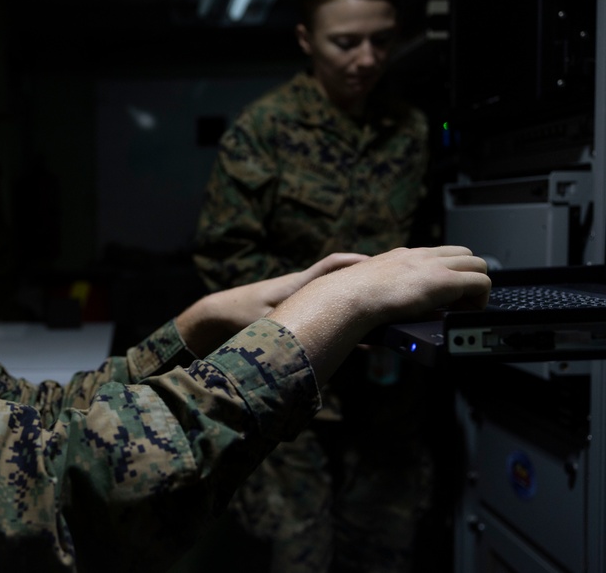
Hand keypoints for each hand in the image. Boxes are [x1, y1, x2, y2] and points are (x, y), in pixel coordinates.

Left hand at [174, 252, 367, 355]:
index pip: (332, 265)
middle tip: (392, 285)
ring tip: (381, 301)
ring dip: (353, 292)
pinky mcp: (295, 304)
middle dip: (364, 278)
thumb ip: (295, 334)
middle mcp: (302, 285)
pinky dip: (339, 305)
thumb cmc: (241, 317)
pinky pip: (323, 300)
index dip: (357, 263)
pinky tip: (354, 318)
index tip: (380, 265)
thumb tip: (318, 347)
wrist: (218, 313)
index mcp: (298, 285)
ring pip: (333, 288)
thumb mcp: (269, 326)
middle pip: (339, 275)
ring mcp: (299, 293)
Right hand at [269, 245, 489, 384]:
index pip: (440, 255)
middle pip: (465, 254)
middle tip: (457, 303)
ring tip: (461, 310)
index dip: (449, 274)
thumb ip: (381, 294)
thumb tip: (379, 319)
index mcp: (402, 257)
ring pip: (479, 264)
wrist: (347, 297)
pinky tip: (462, 314)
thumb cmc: (349, 301)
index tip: (443, 296)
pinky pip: (481, 282)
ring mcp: (433, 265)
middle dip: (468, 277)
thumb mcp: (369, 290)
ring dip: (476, 287)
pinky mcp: (443, 280)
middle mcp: (420, 255)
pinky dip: (480, 299)